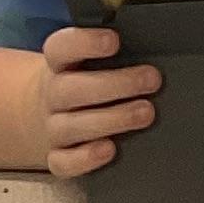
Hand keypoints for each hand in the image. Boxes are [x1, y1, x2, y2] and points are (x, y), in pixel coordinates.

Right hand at [34, 27, 159, 177]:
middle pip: (71, 89)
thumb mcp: (94, 62)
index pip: (61, 47)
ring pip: (71, 126)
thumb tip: (161, 47)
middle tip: (152, 80)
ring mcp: (53, 127)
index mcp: (61, 64)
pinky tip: (109, 150)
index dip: (84, 43)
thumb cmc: (87, 82)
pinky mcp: (56, 155)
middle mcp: (54, 94)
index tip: (113, 40)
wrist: (41, 116)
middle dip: (115, 84)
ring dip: (111, 119)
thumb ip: (120, 54)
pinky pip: (63, 162)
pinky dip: (85, 158)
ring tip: (146, 113)